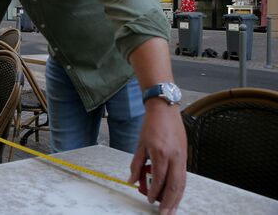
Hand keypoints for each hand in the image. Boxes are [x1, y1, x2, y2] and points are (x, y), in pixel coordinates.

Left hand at [128, 99, 186, 214]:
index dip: (155, 192)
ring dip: (177, 198)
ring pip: (182, 183)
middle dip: (169, 202)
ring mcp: (182, 157)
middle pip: (174, 185)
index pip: (159, 178)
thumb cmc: (151, 125)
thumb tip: (132, 180)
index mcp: (161, 153)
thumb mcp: (140, 144)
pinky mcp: (185, 156)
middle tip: (164, 213)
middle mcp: (174, 157)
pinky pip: (183, 176)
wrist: (165, 110)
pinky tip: (175, 195)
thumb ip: (136, 164)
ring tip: (171, 209)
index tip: (149, 200)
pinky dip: (180, 188)